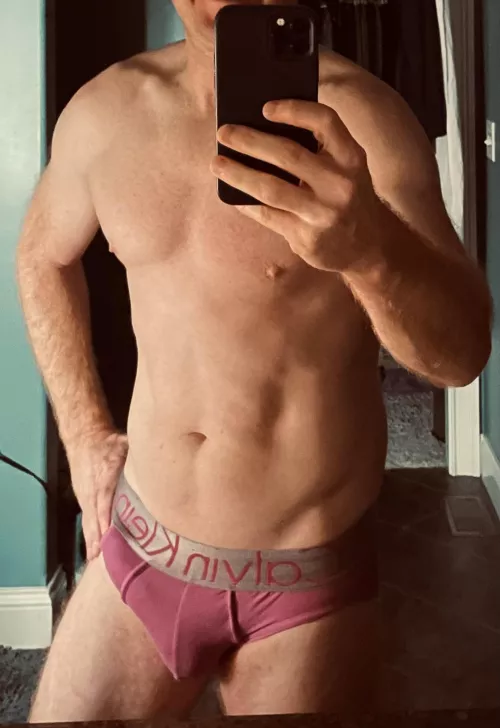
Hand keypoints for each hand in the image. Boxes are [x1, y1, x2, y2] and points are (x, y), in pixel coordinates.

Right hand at [66, 430, 128, 560]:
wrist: (84, 438)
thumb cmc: (108, 443)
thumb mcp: (124, 444)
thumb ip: (139, 456)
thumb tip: (162, 462)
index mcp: (105, 477)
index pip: (106, 500)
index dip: (108, 518)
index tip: (111, 535)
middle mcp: (93, 491)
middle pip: (95, 516)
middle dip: (99, 537)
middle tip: (104, 557)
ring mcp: (86, 497)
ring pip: (89, 522)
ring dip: (92, 541)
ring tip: (97, 559)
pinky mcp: (83, 500)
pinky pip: (86, 520)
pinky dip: (88, 536)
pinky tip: (93, 551)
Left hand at [211, 100, 383, 273]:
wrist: (369, 247)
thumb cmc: (348, 197)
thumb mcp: (346, 168)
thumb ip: (318, 149)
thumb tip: (262, 130)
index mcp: (351, 157)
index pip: (324, 121)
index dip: (293, 110)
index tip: (265, 107)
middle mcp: (341, 183)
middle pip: (288, 154)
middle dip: (250, 141)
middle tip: (224, 133)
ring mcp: (323, 213)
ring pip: (271, 188)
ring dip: (238, 174)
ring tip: (217, 164)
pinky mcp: (308, 238)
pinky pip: (268, 216)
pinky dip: (246, 204)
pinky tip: (232, 195)